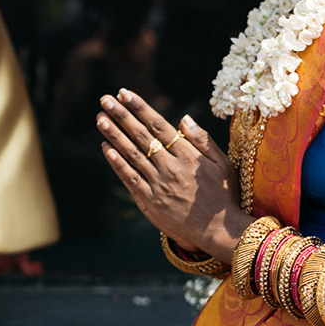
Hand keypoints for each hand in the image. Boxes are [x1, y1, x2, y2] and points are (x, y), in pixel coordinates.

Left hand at [97, 91, 241, 259]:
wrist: (219, 232)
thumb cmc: (223, 195)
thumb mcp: (222, 164)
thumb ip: (202, 140)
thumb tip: (183, 118)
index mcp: (188, 155)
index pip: (159, 126)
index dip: (140, 108)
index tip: (124, 93)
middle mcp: (171, 167)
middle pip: (141, 136)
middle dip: (121, 116)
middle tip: (105, 100)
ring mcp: (158, 185)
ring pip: (132, 155)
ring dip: (114, 136)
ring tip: (100, 119)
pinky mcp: (150, 202)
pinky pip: (130, 179)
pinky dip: (117, 163)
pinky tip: (106, 148)